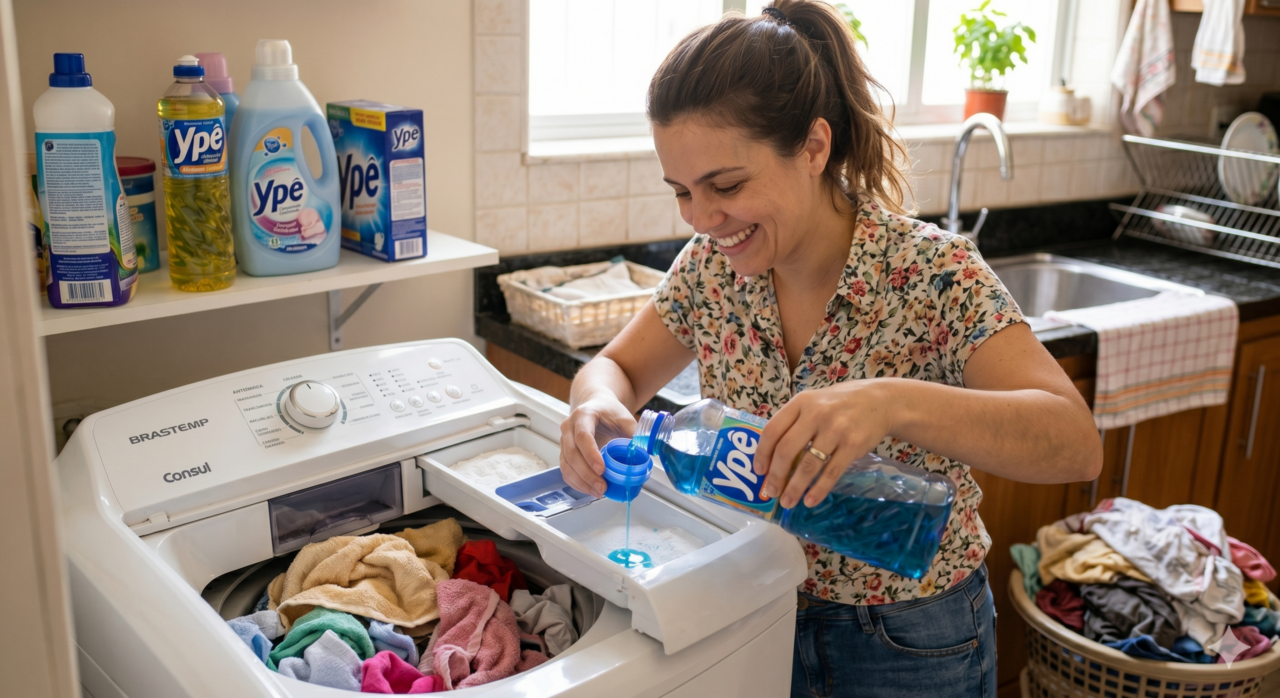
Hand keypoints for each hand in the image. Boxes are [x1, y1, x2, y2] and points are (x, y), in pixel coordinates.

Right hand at [559, 394, 637, 497]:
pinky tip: (590, 490)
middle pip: (572, 453)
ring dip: (581, 482)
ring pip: (566, 465)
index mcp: (583, 415)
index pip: (583, 436)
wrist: (596, 405)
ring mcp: (564, 440)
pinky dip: (577, 483)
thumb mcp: (625, 418)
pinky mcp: (564, 453)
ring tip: (599, 492)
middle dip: (586, 474)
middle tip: (602, 487)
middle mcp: (569, 427)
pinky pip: (566, 471)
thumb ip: (634, 435)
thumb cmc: (609, 412)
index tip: (602, 469)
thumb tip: (644, 455)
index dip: (591, 454)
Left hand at [755, 380, 895, 508]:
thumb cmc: (840, 404)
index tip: (758, 471)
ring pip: (808, 465)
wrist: (880, 401)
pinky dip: (819, 489)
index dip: (762, 454)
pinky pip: (831, 472)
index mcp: (801, 403)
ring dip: (795, 488)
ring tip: (788, 502)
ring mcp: (835, 429)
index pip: (773, 430)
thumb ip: (794, 422)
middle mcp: (816, 414)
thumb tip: (771, 456)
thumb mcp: (814, 402)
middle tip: (771, 492)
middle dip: (776, 476)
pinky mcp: (853, 445)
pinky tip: (810, 500)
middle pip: (786, 450)